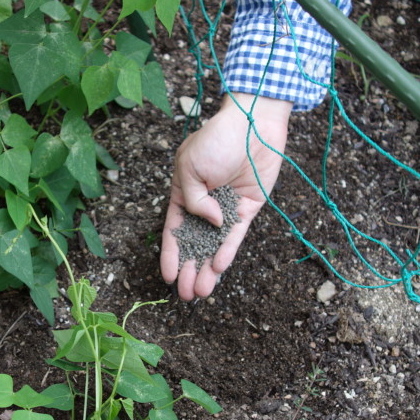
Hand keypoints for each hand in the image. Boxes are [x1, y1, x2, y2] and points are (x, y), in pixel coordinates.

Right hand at [160, 93, 291, 299]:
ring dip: (207, 269)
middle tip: (186, 295)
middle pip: (194, 244)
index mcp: (184, 193)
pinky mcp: (248, 208)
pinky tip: (218, 267)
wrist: (253, 124)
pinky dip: (227, 250)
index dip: (170, 254)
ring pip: (214, 245)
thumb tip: (209, 223)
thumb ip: (194, 200)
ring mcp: (227, 208)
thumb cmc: (217, 139)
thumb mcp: (191, 167)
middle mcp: (205, 204)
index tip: (167, 276)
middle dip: (189, 270)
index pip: (174, 230)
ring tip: (201, 292)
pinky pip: (236, 235)